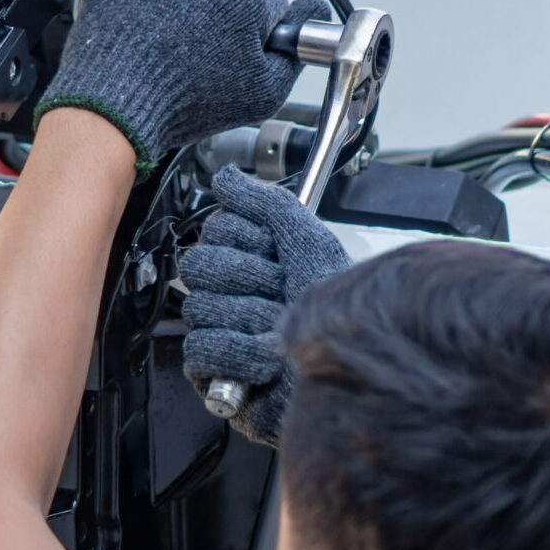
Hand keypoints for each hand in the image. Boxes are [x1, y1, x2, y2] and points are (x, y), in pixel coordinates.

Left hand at [36, 0, 329, 171]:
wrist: (114, 104)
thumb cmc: (180, 102)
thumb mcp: (262, 95)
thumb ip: (294, 53)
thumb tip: (311, 18)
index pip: (271, 4)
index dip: (258, 33)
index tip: (240, 51)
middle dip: (221, 17)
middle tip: (199, 56)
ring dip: (185, 4)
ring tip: (168, 46)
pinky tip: (147, 29)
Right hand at [176, 165, 351, 445]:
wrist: (350, 372)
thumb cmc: (337, 315)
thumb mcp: (310, 245)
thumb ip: (268, 205)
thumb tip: (227, 177)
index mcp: (255, 259)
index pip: (216, 229)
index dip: (248, 240)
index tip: (275, 254)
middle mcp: (235, 292)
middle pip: (200, 265)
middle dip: (247, 279)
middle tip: (278, 292)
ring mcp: (222, 330)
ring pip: (200, 306)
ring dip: (248, 320)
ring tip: (277, 331)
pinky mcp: (215, 371)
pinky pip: (201, 347)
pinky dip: (238, 354)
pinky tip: (264, 363)